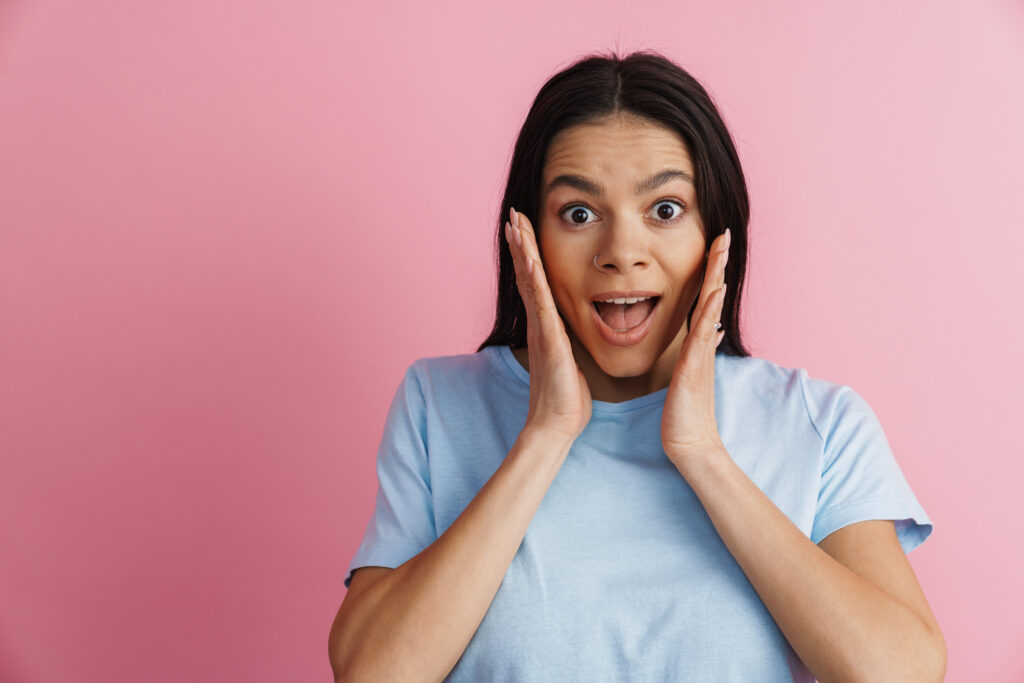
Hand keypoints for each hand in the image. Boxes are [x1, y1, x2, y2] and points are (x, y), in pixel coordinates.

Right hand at [505, 207, 592, 444]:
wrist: (556, 424)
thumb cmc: (566, 397)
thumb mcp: (570, 359)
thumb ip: (569, 342)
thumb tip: (575, 332)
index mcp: (546, 324)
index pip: (535, 280)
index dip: (529, 252)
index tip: (524, 226)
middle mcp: (539, 321)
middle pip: (526, 273)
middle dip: (520, 242)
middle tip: (513, 213)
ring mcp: (542, 329)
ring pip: (529, 282)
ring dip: (523, 251)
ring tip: (515, 224)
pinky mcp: (549, 340)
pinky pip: (541, 305)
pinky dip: (535, 281)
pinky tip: (532, 261)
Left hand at [661, 228, 730, 465]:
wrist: (689, 444)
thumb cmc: (684, 413)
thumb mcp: (689, 374)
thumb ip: (700, 350)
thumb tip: (711, 328)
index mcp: (698, 343)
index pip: (704, 298)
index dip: (710, 271)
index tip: (714, 243)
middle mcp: (703, 344)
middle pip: (713, 294)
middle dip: (718, 263)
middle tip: (724, 232)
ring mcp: (701, 354)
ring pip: (710, 307)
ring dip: (716, 276)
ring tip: (722, 248)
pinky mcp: (694, 368)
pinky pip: (703, 334)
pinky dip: (710, 311)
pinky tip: (716, 291)